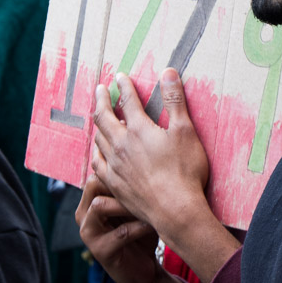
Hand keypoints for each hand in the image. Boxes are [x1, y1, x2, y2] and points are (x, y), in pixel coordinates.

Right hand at [76, 174, 159, 282]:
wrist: (142, 268)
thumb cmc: (140, 229)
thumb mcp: (135, 203)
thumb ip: (133, 184)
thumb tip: (149, 153)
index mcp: (90, 199)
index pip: (97, 171)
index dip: (119, 166)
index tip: (143, 165)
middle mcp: (84, 214)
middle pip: (94, 183)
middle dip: (120, 183)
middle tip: (144, 184)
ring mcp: (89, 234)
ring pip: (99, 205)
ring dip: (126, 203)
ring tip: (147, 204)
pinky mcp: (100, 252)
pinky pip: (120, 232)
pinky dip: (139, 226)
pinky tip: (152, 225)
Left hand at [92, 69, 208, 238]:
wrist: (175, 211)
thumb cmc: (184, 171)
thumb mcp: (185, 130)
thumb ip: (174, 100)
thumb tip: (168, 72)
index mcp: (138, 130)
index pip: (127, 101)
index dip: (124, 86)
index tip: (120, 76)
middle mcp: (121, 146)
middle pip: (104, 118)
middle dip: (101, 100)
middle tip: (99, 89)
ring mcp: (115, 167)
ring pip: (98, 140)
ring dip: (97, 124)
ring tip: (98, 118)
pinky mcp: (115, 185)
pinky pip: (97, 165)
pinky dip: (96, 152)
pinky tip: (98, 153)